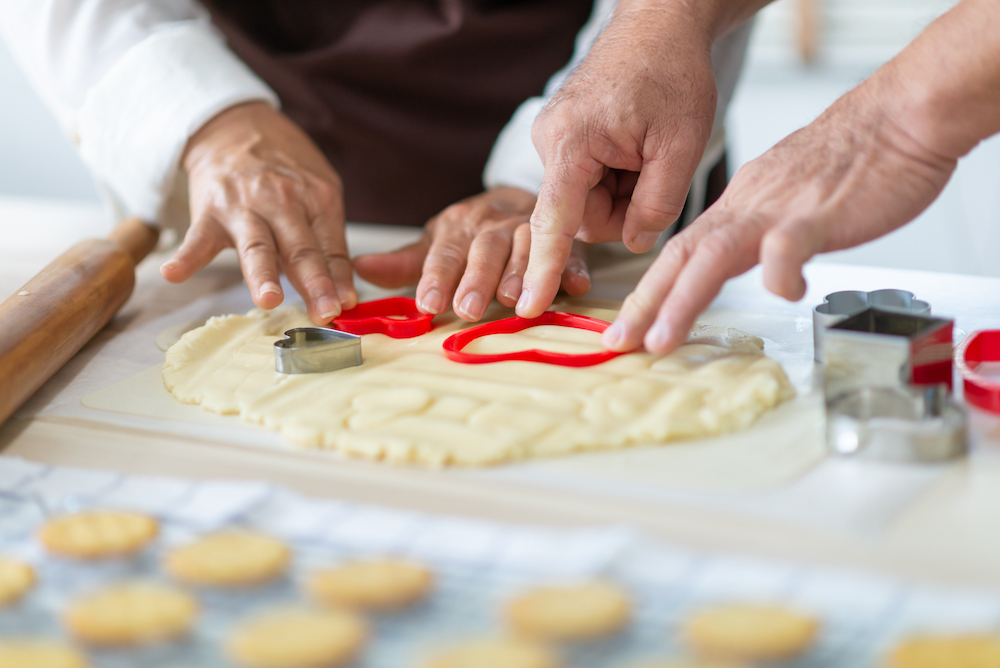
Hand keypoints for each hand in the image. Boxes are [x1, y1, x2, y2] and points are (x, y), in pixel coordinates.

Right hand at [160, 102, 355, 324]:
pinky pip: (197, 237)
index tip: (346, 306)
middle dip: (314, 282)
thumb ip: (329, 243)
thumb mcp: (318, 193)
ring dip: (262, 273)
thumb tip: (343, 294)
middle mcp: (284, 203)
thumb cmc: (284, 168)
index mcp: (317, 200)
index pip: (331, 248)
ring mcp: (245, 208)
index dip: (339, 280)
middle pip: (301, 249)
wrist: (235, 125)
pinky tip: (174, 273)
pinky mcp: (209, 211)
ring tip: (268, 299)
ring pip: (257, 246)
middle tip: (324, 312)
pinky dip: (185, 256)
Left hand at [354, 187, 590, 320]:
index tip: (428, 304)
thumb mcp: (438, 242)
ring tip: (515, 302)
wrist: (524, 197)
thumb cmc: (475, 232)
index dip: (436, 278)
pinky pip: (574, 252)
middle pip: (486, 250)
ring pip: (529, 247)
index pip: (445, 253)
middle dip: (478, 279)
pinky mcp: (569, 240)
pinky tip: (575, 286)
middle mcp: (495, 226)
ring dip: (523, 274)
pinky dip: (575, 267)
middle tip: (469, 308)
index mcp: (460, 226)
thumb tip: (359, 270)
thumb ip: (405, 263)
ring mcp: (533, 231)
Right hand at [515, 3, 718, 317]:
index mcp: (572, 142)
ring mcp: (553, 139)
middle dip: (624, 208)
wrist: (660, 26)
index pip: (554, 220)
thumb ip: (657, 206)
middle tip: (656, 170)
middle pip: (582, 215)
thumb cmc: (672, 73)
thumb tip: (635, 243)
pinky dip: (617, 177)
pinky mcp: (562, 139)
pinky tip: (635, 148)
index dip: (544, 267)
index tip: (529, 304)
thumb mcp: (681, 146)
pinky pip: (587, 181)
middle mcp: (550, 141)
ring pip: (587, 201)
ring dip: (624, 192)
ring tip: (647, 152)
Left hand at [603, 70, 957, 353]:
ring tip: (661, 339)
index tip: (628, 325)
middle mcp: (748, 208)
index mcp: (740, 207)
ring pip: (716, 254)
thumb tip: (746, 261)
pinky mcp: (819, 213)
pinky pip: (790, 243)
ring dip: (683, 299)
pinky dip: (779, 272)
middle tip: (619, 340)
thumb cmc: (853, 161)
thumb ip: (761, 229)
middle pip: (682, 254)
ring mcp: (780, 210)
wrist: (899, 117)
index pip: (681, 251)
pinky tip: (784, 293)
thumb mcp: (787, 199)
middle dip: (645, 302)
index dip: (650, 290)